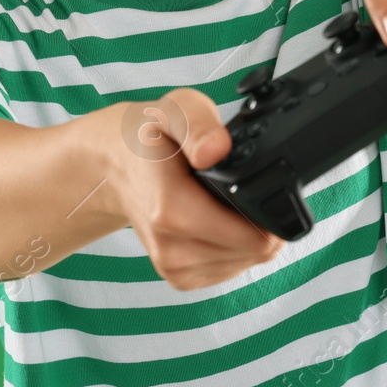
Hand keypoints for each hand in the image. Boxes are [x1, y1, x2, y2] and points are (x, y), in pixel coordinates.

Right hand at [94, 88, 283, 289]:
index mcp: (172, 211)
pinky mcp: (180, 277)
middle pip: (257, 252)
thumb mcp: (174, 109)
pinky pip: (231, 268)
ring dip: (249, 234)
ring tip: (225, 199)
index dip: (274, 213)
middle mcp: (171, 249)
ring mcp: (174, 268)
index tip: (268, 185)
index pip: (254, 238)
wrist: (113, 167)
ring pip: (247, 263)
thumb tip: (216, 151)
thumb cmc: (148, 137)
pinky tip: (218, 217)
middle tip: (245, 185)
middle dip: (264, 221)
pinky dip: (235, 246)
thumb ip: (198, 124)